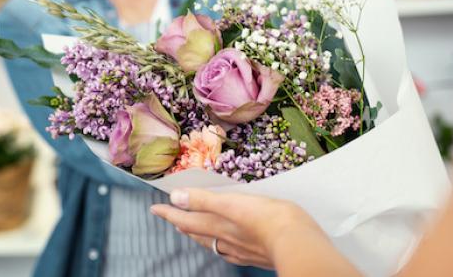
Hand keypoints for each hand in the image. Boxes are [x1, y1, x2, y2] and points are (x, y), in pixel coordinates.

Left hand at [150, 189, 320, 268]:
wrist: (297, 243)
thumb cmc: (268, 219)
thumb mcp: (234, 202)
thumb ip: (204, 200)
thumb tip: (176, 198)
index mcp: (218, 225)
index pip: (187, 218)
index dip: (170, 213)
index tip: (155, 208)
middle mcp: (225, 240)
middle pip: (197, 232)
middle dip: (183, 224)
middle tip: (173, 218)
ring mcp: (241, 250)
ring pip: (213, 243)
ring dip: (200, 235)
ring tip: (193, 231)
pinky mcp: (256, 255)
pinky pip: (231, 252)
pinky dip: (222, 246)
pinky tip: (227, 247)